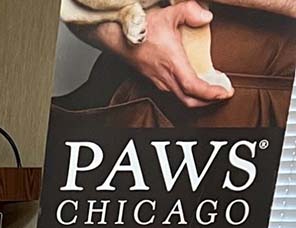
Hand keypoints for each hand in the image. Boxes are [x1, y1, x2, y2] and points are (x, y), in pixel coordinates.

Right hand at [97, 2, 231, 106]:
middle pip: (188, 100)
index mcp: (172, 63)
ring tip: (212, 91)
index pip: (193, 87)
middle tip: (223, 95)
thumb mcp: (170, 14)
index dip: (211, 93)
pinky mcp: (154, 79)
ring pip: (180, 98)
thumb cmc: (141, 27)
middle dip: (207, 101)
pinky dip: (187, 93)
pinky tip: (193, 84)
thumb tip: (207, 17)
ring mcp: (158, 80)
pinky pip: (173, 92)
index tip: (225, 92)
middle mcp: (164, 77)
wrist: (117, 37)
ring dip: (197, 98)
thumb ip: (191, 11)